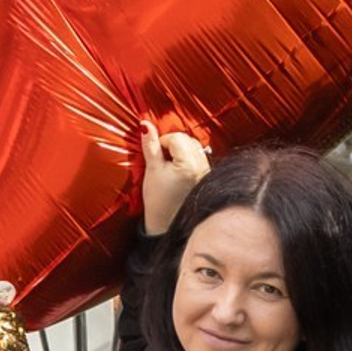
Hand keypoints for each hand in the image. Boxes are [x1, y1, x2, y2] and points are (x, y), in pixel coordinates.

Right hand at [140, 120, 211, 235]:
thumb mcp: (152, 171)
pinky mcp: (206, 177)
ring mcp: (206, 171)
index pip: (176, 137)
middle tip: (161, 161)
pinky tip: (177, 173)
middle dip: (172, 145)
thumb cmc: (158, 201)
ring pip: (194, 148)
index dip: (162, 143)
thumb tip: (145, 124)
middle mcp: (202, 165)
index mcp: (189, 163)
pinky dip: (187, 159)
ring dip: (180, 151)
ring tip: (168, 168)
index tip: (155, 157)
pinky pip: (198, 158)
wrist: (168, 226)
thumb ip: (150, 146)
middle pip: (187, 140)